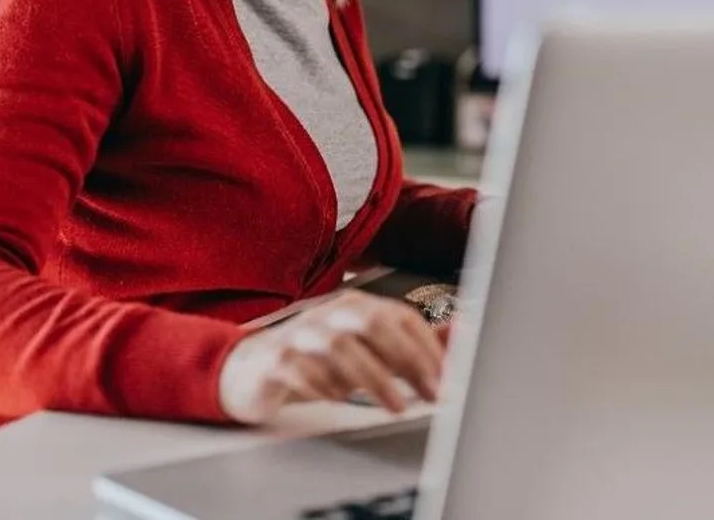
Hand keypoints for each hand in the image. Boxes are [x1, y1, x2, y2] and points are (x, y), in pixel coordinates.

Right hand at [218, 291, 445, 423]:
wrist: (252, 369)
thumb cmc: (318, 360)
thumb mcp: (366, 350)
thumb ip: (411, 343)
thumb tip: (461, 333)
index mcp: (356, 306)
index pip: (400, 316)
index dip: (427, 347)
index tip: (446, 378)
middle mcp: (329, 313)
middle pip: (372, 324)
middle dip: (406, 360)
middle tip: (429, 393)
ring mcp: (300, 334)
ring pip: (340, 347)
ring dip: (374, 379)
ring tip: (396, 406)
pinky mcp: (275, 359)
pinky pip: (303, 370)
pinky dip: (326, 386)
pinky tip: (341, 400)